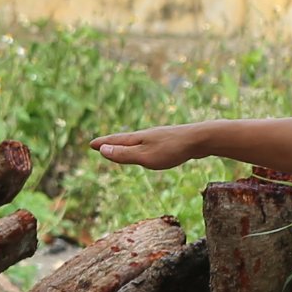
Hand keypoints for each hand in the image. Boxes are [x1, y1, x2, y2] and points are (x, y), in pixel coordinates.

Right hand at [92, 124, 215, 169]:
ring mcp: (158, 137)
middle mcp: (146, 135)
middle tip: (101, 144)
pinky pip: (150, 144)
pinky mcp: (170, 141)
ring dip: (126, 144)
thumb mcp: (145, 157)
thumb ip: (124, 155)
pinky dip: (141, 146)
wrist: (200, 139)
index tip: (91, 144)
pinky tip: (149, 149)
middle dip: (112, 143)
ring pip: (138, 141)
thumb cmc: (172, 150)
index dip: (103, 144)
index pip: (116, 141)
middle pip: (125, 139)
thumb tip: (102, 151)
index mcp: (138, 139)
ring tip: (122, 146)